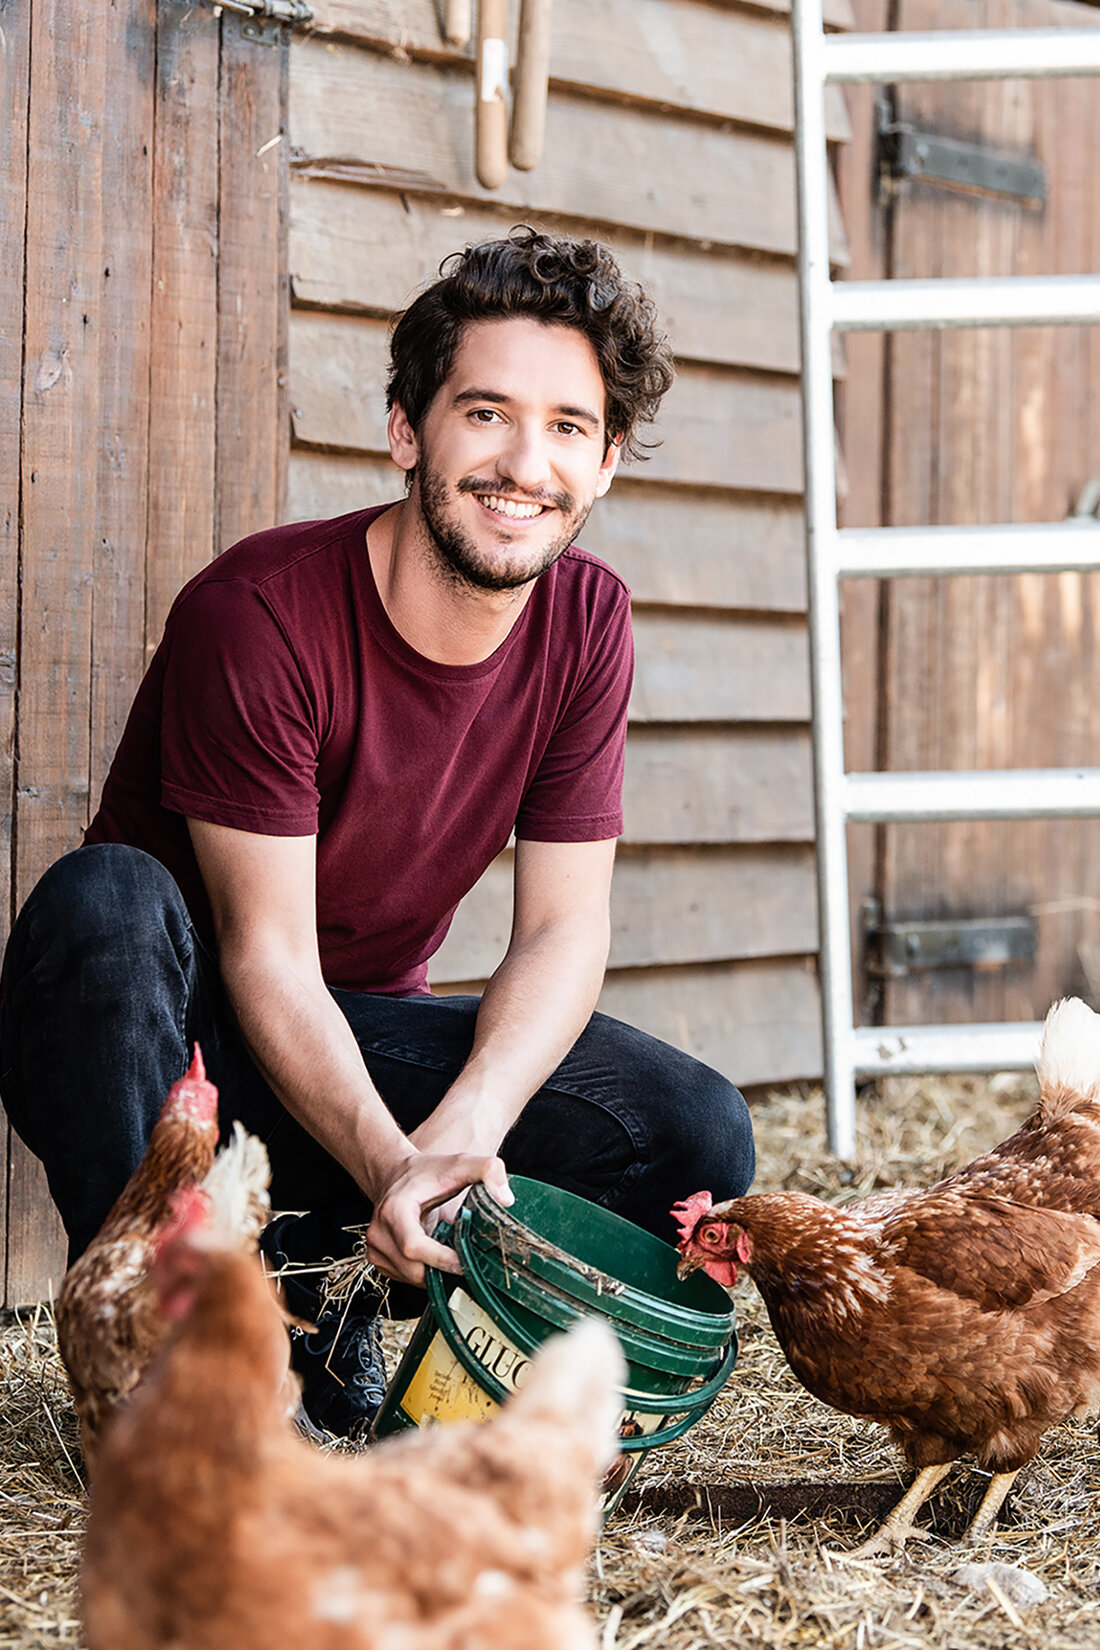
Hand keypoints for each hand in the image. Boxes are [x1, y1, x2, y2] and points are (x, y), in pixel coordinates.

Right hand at [365, 1150, 512, 1286]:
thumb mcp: (460, 1163)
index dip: (442, 1260)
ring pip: (411, 1279)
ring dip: (435, 1275)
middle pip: (415, 1270)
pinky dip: (424, 1274)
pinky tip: (436, 1258)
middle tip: (467, 1263)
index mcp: (394, 1211)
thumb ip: (487, 1170)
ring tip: (452, 1257)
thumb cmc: (427, 1172)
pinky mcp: (378, 1260)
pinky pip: (405, 1279)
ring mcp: (375, 1248)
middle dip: (443, 1271)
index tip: (466, 1262)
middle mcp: (379, 1232)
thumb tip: (506, 1199)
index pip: (414, 1248)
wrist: (395, 1174)